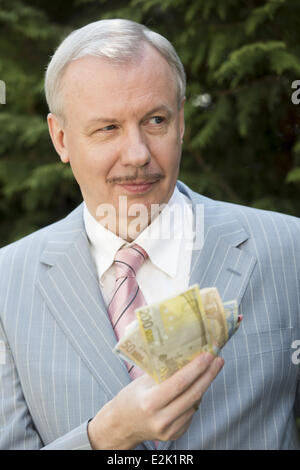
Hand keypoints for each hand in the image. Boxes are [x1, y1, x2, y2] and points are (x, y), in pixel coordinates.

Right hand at [87, 352, 223, 448]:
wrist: (122, 426)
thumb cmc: (130, 398)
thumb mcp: (141, 382)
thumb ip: (161, 372)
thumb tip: (183, 353)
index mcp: (150, 402)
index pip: (179, 383)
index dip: (196, 368)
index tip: (208, 355)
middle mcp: (161, 419)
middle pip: (193, 394)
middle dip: (208, 375)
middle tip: (218, 360)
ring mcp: (169, 430)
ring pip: (195, 404)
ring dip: (203, 385)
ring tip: (209, 370)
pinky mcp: (175, 435)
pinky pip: (191, 413)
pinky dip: (195, 399)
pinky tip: (195, 387)